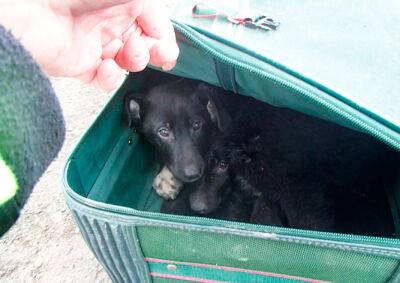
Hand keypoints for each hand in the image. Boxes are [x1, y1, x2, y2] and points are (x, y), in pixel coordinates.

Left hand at [0, 0, 178, 89]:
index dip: (164, 35)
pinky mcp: (83, 65)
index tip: (167, 45)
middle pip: (144, 43)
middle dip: (154, 52)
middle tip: (159, 56)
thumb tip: (161, 23)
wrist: (29, 16)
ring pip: (128, 62)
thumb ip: (147, 6)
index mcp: (121, 3)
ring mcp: (97, 45)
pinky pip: (105, 78)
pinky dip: (110, 78)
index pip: (152, 22)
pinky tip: (106, 70)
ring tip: (129, 58)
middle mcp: (110, 23)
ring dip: (134, 62)